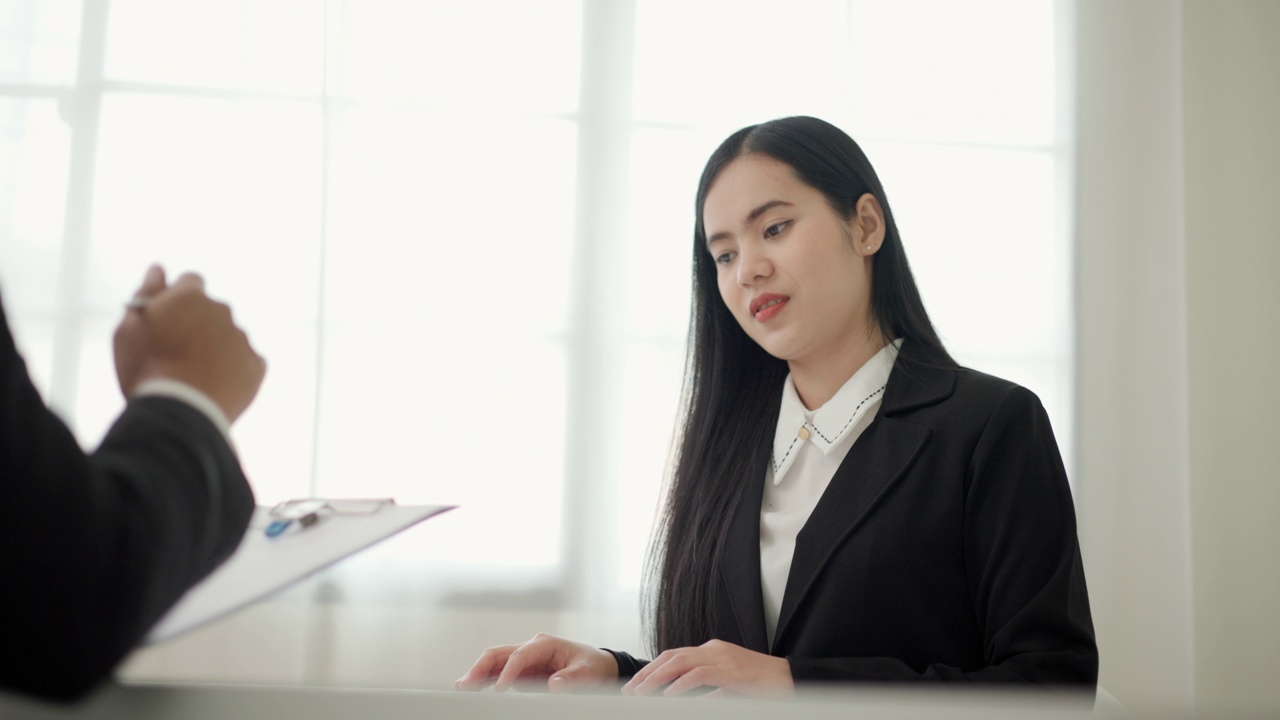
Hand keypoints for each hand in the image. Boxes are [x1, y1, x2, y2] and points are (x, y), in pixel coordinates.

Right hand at [113, 264, 266, 422]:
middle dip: (198, 323)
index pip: (190, 282)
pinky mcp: (257, 366)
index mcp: (191, 296)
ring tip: (194, 373)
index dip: (178, 299)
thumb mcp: (129, 328)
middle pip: (211, 310)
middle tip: (177, 351)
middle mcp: (223, 311)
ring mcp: (242, 338)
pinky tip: (214, 384)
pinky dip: (233, 368)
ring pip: (228, 336)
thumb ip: (146, 293)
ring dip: (215, 346)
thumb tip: (158, 269)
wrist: (178, 413)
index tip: (169, 318)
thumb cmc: (146, 369)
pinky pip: (245, 360)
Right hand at [454, 632, 618, 693]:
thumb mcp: (587, 672)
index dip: (508, 672)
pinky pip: (498, 673)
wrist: (596, 666)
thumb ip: (571, 678)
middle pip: (499, 654)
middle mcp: (531, 648)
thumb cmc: (591, 665)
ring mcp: (524, 659)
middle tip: (466, 684)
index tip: (499, 689)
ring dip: (477, 673)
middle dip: (480, 667)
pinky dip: (484, 680)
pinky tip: (472, 688)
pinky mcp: (522, 670)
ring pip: (494, 662)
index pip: (519, 656)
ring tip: (462, 686)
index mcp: (544, 643)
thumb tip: (554, 684)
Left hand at [621, 639, 793, 697]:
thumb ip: (711, 691)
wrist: (791, 680)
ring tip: (640, 694)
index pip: (675, 655)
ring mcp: (721, 658)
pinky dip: (679, 685)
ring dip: (656, 678)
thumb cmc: (763, 686)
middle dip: (647, 673)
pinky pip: (697, 675)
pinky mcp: (729, 671)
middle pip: (671, 656)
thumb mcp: (731, 687)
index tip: (637, 685)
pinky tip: (666, 697)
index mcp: (713, 651)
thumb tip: (690, 702)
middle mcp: (713, 649)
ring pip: (678, 662)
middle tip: (629, 691)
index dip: (653, 669)